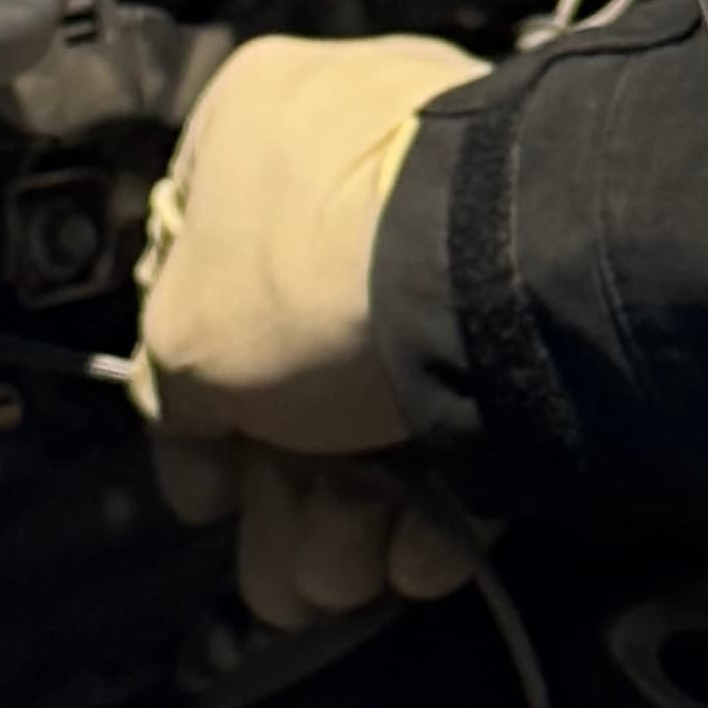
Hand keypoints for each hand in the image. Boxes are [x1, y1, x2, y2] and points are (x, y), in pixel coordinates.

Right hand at [135, 30, 481, 614]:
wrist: (491, 277)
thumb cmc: (307, 274)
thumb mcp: (186, 336)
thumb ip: (174, 384)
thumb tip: (194, 429)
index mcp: (259, 125)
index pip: (197, 279)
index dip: (196, 408)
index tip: (209, 495)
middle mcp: (361, 163)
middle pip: (296, 366)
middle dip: (287, 498)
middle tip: (286, 582)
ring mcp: (454, 235)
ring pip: (383, 405)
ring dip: (353, 521)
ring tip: (347, 582)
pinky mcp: (533, 310)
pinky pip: (470, 410)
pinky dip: (443, 497)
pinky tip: (421, 558)